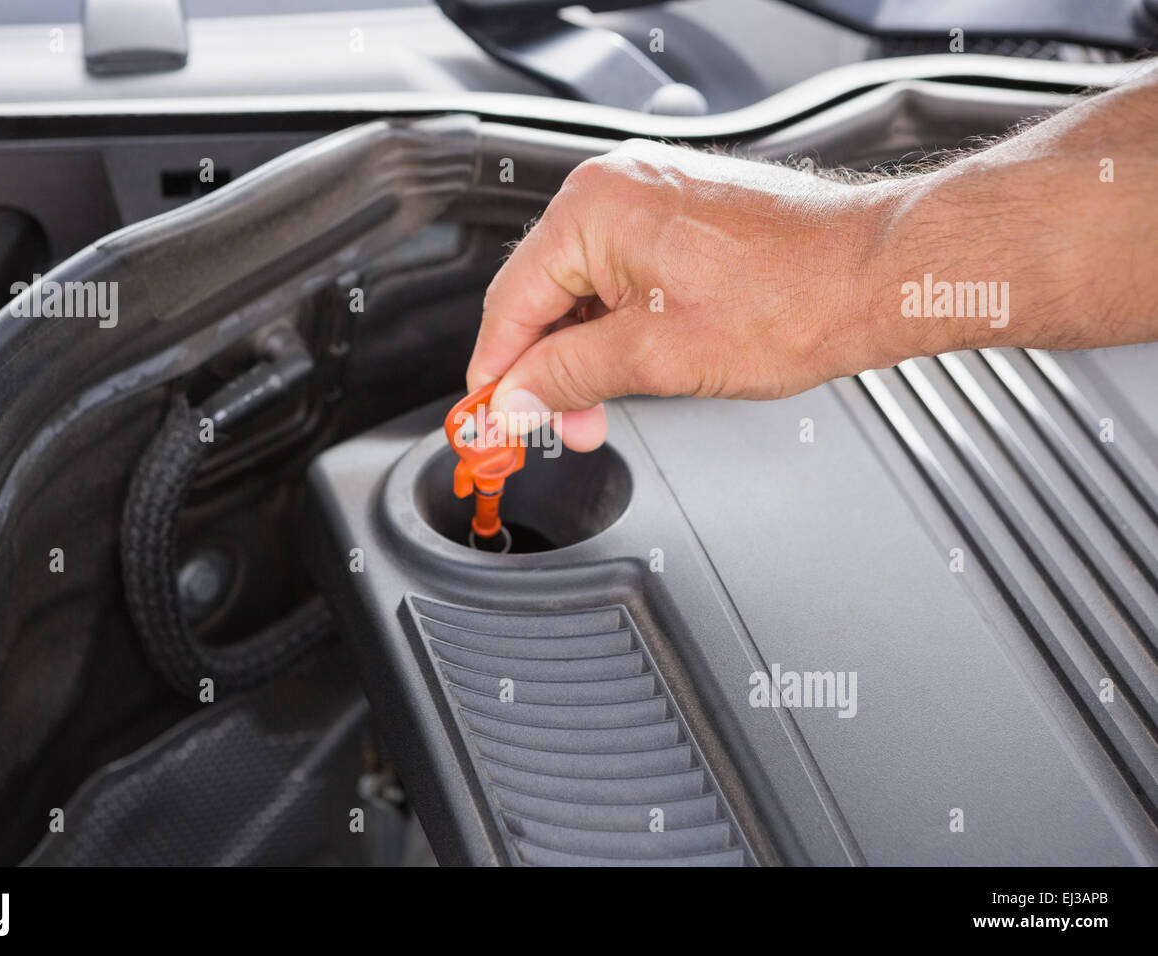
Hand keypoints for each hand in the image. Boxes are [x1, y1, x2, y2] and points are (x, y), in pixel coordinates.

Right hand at [466, 139, 901, 449]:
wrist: (877, 276)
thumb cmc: (794, 299)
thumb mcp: (656, 357)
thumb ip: (567, 378)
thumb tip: (514, 400)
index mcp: (595, 208)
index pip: (511, 301)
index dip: (496, 372)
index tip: (489, 419)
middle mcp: (616, 189)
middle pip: (544, 296)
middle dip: (548, 371)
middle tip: (560, 428)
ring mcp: (650, 198)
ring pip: (584, 292)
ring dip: (586, 356)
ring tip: (605, 406)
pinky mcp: (679, 217)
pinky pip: (621, 277)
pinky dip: (617, 328)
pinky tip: (632, 368)